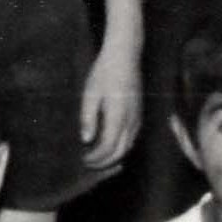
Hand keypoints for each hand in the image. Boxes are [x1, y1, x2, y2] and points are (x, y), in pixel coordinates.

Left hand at [79, 40, 142, 176]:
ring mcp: (137, 118)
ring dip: (112, 156)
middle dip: (103, 162)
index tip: (83, 159)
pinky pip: (132, 138)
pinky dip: (121, 147)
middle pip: (119, 152)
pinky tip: (110, 146)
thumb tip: (86, 140)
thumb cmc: (104, 73)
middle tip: (88, 164)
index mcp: (118, 117)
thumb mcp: (90, 94)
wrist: (125, 56)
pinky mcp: (139, 114)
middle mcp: (131, 121)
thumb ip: (88, 118)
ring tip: (97, 158)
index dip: (95, 158)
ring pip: (127, 147)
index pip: (107, 147)